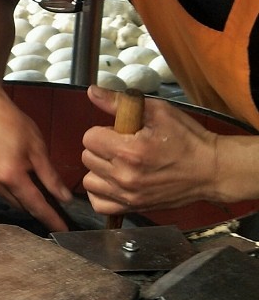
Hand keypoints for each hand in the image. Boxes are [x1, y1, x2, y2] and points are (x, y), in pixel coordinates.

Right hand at [0, 90, 71, 231]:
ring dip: (25, 197)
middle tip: (56, 205)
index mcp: (11, 177)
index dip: (51, 219)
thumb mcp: (37, 148)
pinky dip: (13, 189)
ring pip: (12, 199)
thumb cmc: (10, 123)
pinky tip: (19, 176)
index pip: (36, 205)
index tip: (62, 230)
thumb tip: (64, 197)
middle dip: (39, 207)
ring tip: (37, 185)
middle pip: (23, 206)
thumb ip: (51, 176)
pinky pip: (1, 191)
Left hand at [82, 85, 219, 213]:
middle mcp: (125, 176)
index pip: (90, 138)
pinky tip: (114, 181)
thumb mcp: (158, 111)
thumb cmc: (187, 138)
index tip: (120, 132)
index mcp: (130, 151)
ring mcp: (128, 195)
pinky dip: (102, 192)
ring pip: (90, 180)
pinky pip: (99, 203)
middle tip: (123, 146)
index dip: (103, 131)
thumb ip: (119, 102)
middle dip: (102, 148)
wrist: (211, 170)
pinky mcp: (133, 207)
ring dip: (100, 170)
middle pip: (88, 157)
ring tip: (119, 164)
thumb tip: (91, 92)